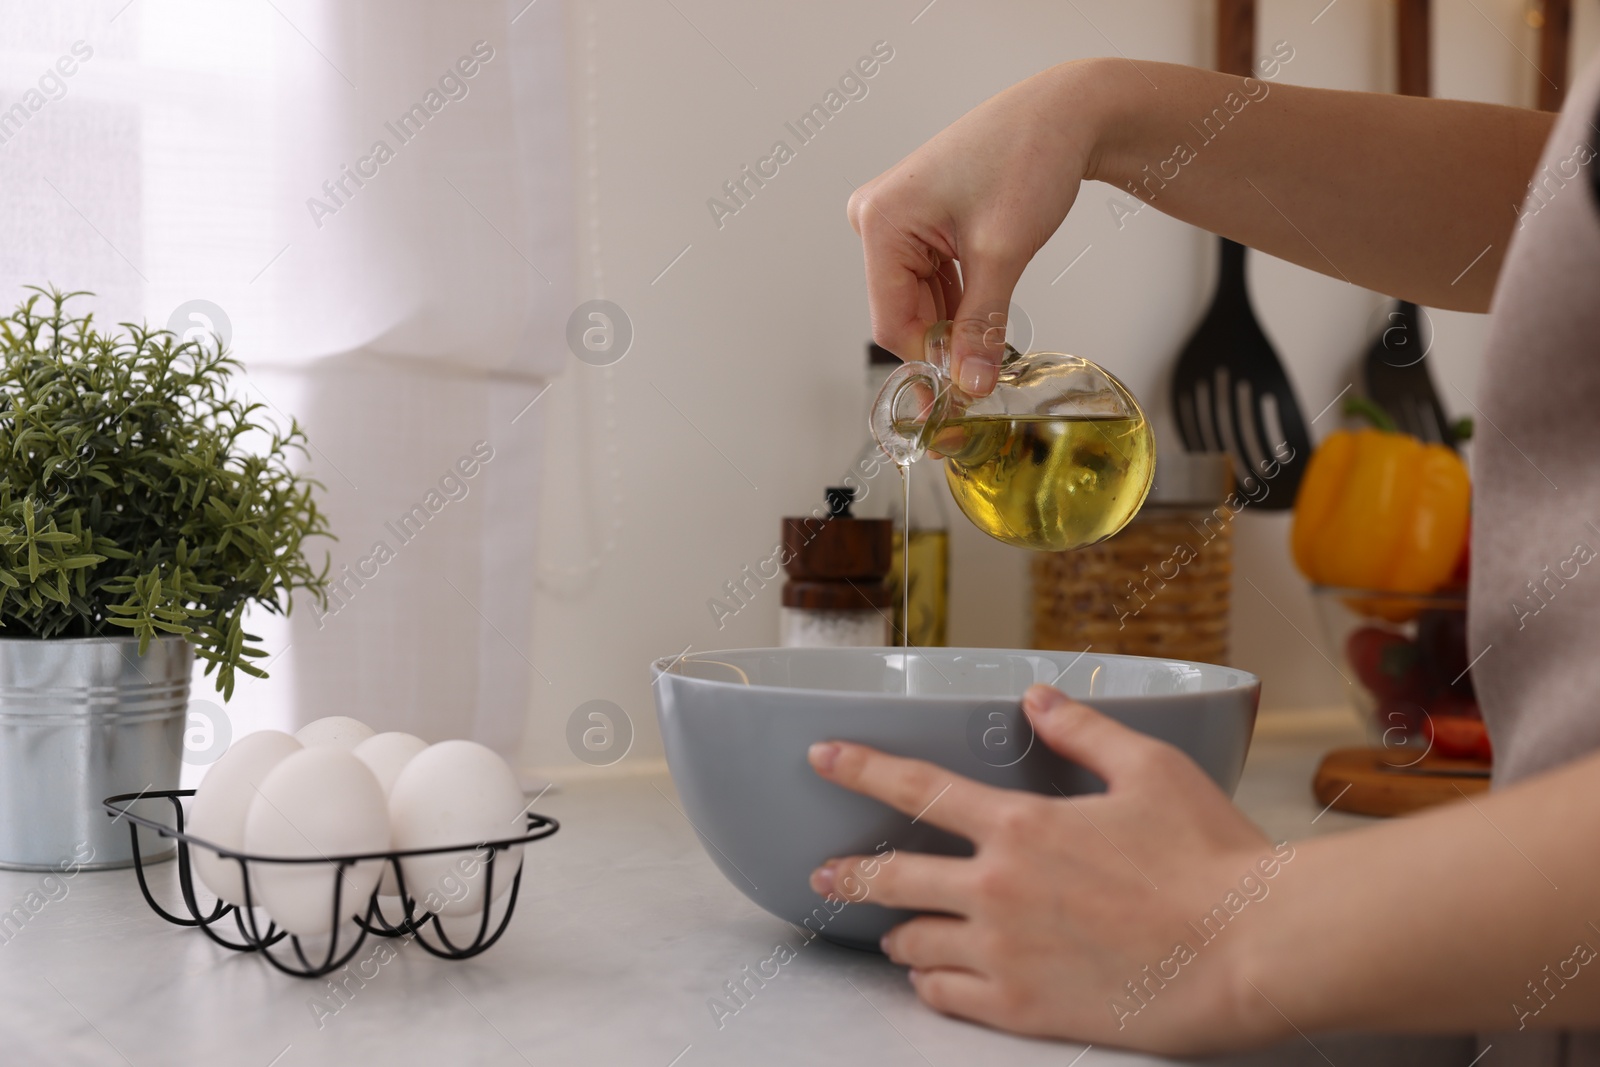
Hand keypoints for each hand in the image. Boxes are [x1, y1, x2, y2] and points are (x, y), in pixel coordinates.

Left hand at [807, 685, 1290, 1053]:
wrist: (1249, 950)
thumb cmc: (1209, 856)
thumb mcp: (1150, 769)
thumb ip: (1082, 731)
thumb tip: (1034, 698)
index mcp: (1021, 825)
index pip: (916, 787)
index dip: (859, 767)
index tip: (819, 758)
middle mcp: (997, 888)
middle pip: (894, 877)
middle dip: (849, 874)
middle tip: (825, 876)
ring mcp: (1005, 953)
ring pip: (915, 944)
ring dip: (897, 935)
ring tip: (892, 936)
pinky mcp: (1024, 1009)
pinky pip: (948, 998)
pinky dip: (930, 986)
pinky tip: (931, 980)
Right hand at [846, 60, 1105, 395]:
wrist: (1061, 115)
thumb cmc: (1027, 156)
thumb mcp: (1002, 252)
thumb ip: (980, 325)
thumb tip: (970, 385)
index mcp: (882, 221)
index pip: (892, 320)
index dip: (926, 364)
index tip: (958, 402)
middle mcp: (878, 220)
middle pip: (903, 313)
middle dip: (942, 349)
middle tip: (978, 391)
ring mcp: (898, 222)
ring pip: (920, 303)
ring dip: (953, 330)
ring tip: (987, 360)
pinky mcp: (921, 226)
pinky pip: (932, 283)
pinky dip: (959, 307)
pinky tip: (982, 326)